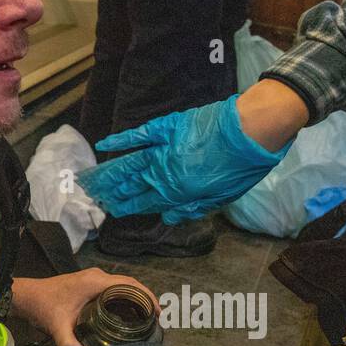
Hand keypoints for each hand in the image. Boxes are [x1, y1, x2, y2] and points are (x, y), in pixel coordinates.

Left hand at [10, 268, 156, 345]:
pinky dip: (124, 296)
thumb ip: (70, 344)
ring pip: (122, 284)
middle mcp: (96, 276)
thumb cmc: (43, 306)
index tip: (158, 312)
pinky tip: (126, 312)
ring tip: (145, 317)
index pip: (130, 284)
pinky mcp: (88, 283)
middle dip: (144, 299)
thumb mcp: (58, 327)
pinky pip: (113, 287)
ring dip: (134, 297)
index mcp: (95, 282)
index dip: (147, 296)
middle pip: (129, 283)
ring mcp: (92, 278)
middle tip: (155, 319)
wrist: (27, 296)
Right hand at [77, 93, 295, 224]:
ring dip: (110, 173)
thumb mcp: (221, 197)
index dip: (128, 207)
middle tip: (97, 197)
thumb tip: (167, 217)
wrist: (252, 131)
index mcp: (178, 191)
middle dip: (114, 193)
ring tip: (93, 180)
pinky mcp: (167, 127)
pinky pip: (139, 135)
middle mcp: (164, 171)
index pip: (146, 201)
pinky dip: (120, 140)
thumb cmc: (242, 168)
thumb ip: (192, 207)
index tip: (113, 210)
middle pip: (133, 184)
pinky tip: (104, 145)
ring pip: (130, 163)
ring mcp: (163, 148)